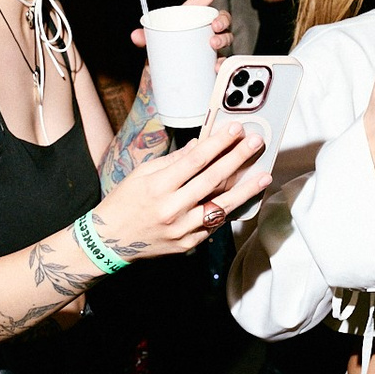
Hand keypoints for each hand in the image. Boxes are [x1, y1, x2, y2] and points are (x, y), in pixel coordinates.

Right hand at [90, 123, 270, 259]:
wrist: (110, 240)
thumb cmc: (125, 202)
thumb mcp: (142, 174)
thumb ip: (173, 160)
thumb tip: (201, 145)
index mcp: (158, 186)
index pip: (195, 160)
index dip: (218, 143)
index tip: (235, 129)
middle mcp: (172, 208)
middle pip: (212, 180)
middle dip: (237, 158)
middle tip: (256, 143)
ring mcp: (181, 229)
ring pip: (221, 206)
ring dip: (245, 190)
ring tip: (264, 176)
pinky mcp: (188, 244)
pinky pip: (213, 225)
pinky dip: (228, 210)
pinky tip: (243, 198)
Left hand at [129, 0, 240, 56]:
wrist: (163, 73)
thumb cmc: (161, 49)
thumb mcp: (152, 40)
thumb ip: (144, 37)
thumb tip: (135, 35)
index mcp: (192, 13)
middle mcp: (204, 26)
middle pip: (222, 17)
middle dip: (223, 19)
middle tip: (214, 26)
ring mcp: (210, 43)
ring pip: (226, 36)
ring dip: (223, 39)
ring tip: (213, 44)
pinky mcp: (212, 59)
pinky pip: (223, 58)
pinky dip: (223, 62)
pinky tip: (217, 66)